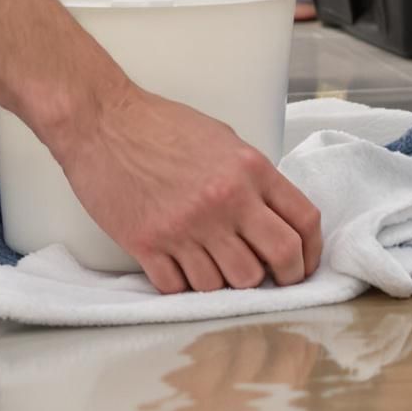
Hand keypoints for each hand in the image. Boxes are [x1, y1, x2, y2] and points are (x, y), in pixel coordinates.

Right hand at [45, 86, 324, 292]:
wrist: (100, 121)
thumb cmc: (159, 125)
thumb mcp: (223, 139)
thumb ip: (252, 178)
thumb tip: (272, 218)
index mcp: (249, 170)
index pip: (304, 221)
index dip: (311, 252)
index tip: (303, 265)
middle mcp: (224, 200)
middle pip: (276, 261)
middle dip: (281, 278)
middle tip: (270, 279)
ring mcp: (186, 226)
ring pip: (229, 283)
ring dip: (226, 282)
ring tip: (214, 265)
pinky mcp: (148, 244)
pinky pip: (181, 288)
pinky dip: (184, 285)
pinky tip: (180, 268)